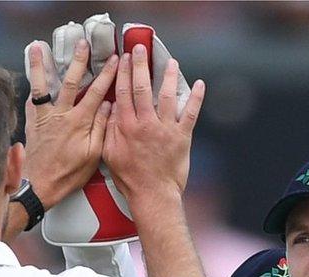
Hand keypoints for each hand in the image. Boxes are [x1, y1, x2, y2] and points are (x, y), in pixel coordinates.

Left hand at [23, 40, 115, 208]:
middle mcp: (60, 114)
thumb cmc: (68, 174)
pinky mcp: (32, 122)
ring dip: (41, 65)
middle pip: (70, 81)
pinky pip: (30, 100)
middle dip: (79, 61)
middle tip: (83, 43)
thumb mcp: (93, 155)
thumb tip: (108, 106)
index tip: (115, 60)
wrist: (38, 185)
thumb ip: (101, 128)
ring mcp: (44, 117)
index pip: (96, 92)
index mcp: (79, 122)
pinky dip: (30, 88)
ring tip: (38, 47)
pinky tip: (29, 78)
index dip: (107, 75)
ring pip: (43, 85)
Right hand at [102, 44, 204, 216]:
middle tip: (140, 50)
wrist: (153, 195)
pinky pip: (190, 113)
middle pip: (142, 88)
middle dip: (140, 66)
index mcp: (126, 127)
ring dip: (168, 76)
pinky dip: (196, 98)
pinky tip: (200, 85)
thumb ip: (109, 129)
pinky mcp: (181, 137)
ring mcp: (164, 129)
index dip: (122, 73)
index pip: (122, 93)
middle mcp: (145, 124)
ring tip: (170, 62)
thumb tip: (109, 109)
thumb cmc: (131, 178)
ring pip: (166, 96)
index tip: (122, 59)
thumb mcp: (110, 154)